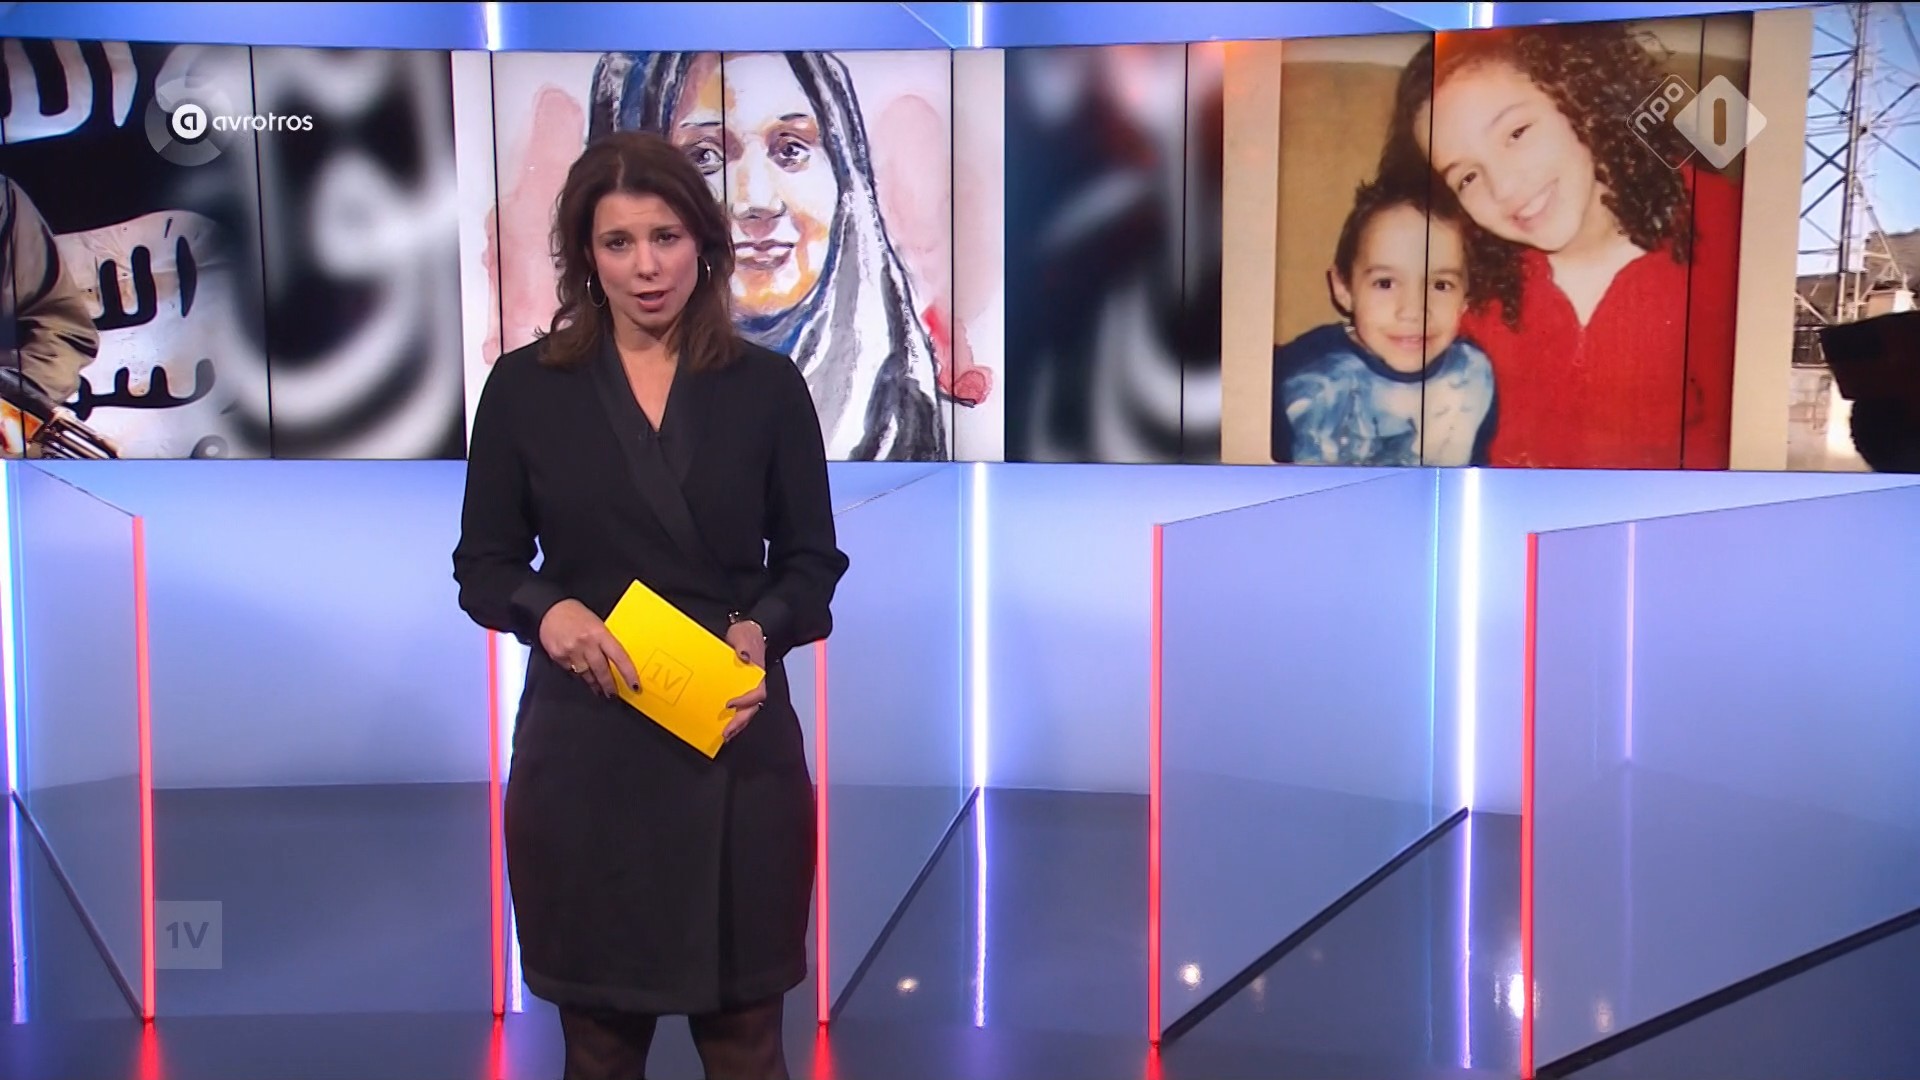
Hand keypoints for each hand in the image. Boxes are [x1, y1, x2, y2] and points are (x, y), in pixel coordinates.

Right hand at [538, 599, 638, 698]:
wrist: (550, 608)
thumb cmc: (575, 614)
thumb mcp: (596, 623)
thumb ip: (605, 640)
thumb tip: (616, 660)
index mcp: (599, 633)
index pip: (619, 657)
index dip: (628, 674)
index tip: (634, 685)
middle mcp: (586, 643)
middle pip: (602, 671)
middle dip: (609, 685)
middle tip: (613, 693)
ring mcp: (571, 651)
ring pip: (586, 675)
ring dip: (594, 683)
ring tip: (598, 688)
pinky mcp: (558, 656)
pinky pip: (570, 671)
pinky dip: (576, 673)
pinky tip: (579, 671)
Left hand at [721, 619, 768, 742]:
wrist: (748, 631)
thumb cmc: (746, 635)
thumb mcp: (743, 636)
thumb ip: (743, 645)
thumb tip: (744, 656)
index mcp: (758, 675)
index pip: (758, 693)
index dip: (746, 701)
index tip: (730, 704)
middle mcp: (755, 684)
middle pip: (752, 708)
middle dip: (740, 722)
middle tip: (727, 733)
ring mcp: (748, 688)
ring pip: (747, 711)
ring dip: (737, 724)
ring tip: (725, 735)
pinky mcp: (739, 689)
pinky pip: (739, 707)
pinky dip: (733, 718)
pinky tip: (723, 724)